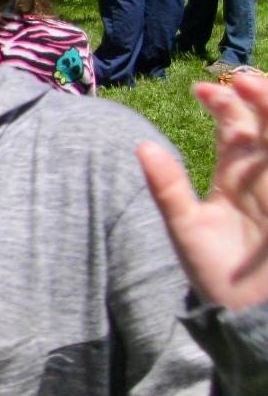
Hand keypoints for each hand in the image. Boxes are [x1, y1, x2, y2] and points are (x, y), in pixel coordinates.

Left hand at [138, 74, 267, 311]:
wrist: (244, 314)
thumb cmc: (213, 272)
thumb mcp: (185, 226)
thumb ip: (167, 188)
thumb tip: (141, 146)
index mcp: (235, 174)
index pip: (234, 126)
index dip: (223, 103)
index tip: (201, 90)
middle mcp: (264, 176)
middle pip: (267, 125)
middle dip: (260, 97)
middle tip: (242, 80)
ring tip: (258, 89)